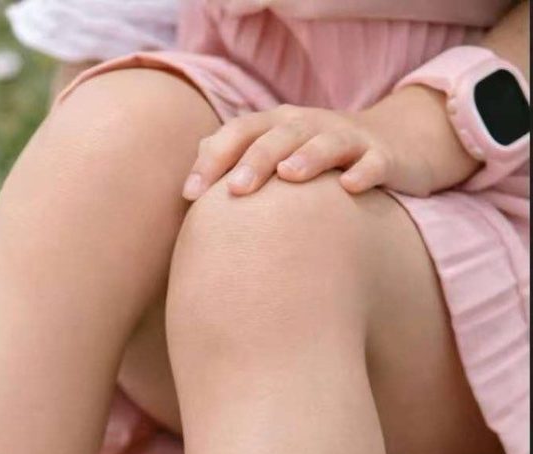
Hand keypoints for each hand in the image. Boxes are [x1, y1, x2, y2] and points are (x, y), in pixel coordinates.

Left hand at [182, 87, 477, 201]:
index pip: (241, 133)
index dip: (215, 159)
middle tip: (235, 191)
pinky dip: (364, 171)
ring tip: (288, 176)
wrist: (397, 142)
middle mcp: (312, 125)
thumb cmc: (322, 158)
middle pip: (279, 136)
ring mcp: (350, 138)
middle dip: (256, 160)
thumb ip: (239, 157)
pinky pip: (374, 162)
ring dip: (308, 157)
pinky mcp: (384, 157)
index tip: (190, 194)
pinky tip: (350, 187)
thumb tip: (194, 169)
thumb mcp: (281, 153)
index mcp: (280, 126)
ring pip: (327, 142)